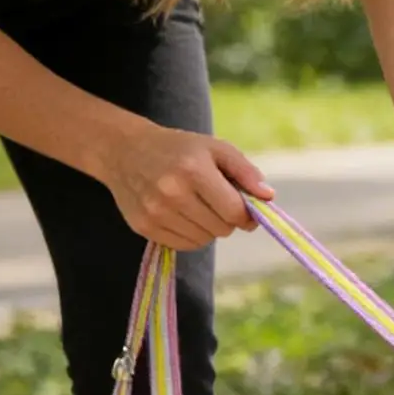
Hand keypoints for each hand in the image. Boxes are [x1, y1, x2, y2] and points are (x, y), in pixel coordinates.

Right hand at [100, 123, 273, 249]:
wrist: (125, 151)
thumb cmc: (180, 149)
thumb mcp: (216, 149)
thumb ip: (246, 171)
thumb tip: (268, 197)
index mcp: (193, 171)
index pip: (234, 212)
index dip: (247, 215)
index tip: (247, 210)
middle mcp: (171, 194)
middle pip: (221, 229)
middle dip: (228, 219)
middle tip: (219, 202)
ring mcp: (155, 213)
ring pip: (203, 241)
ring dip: (209, 228)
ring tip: (199, 206)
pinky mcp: (143, 227)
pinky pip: (183, 245)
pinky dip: (191, 235)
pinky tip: (184, 215)